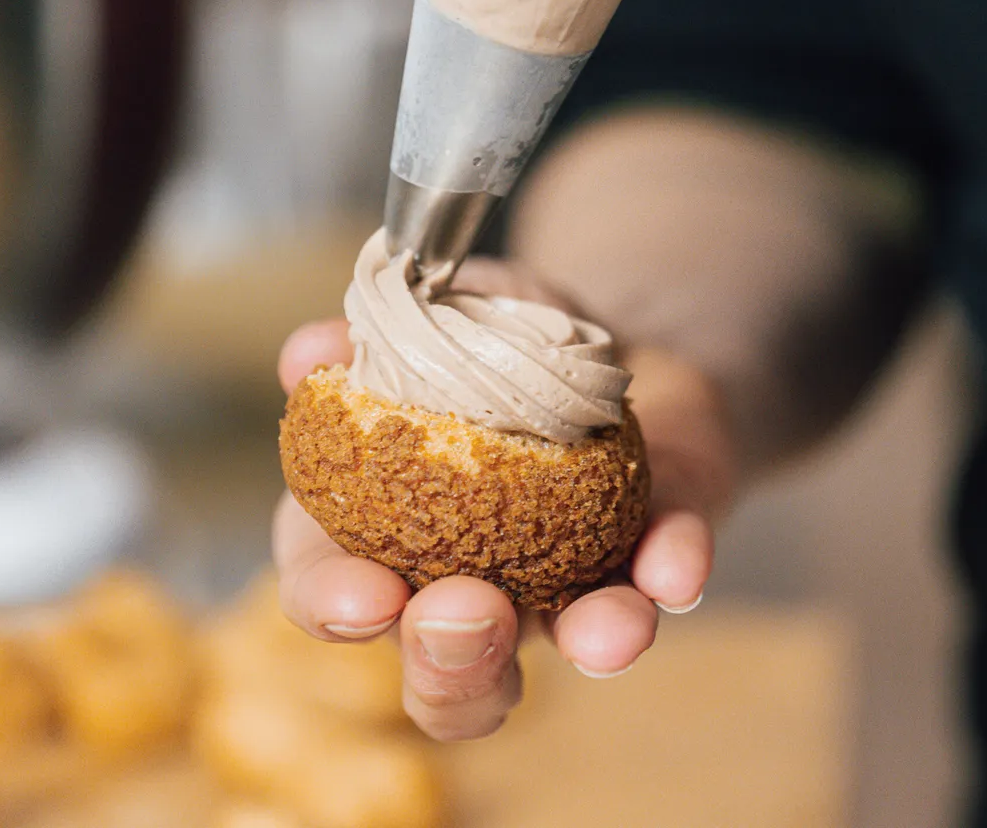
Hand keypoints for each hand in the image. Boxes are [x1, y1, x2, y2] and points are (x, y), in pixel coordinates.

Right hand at [274, 259, 735, 740]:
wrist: (617, 340)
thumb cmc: (499, 339)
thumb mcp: (443, 315)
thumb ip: (384, 331)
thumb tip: (311, 352)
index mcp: (385, 530)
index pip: (331, 590)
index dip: (332, 606)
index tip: (362, 596)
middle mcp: (473, 582)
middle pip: (446, 670)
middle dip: (451, 665)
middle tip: (466, 614)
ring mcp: (568, 584)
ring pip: (563, 649)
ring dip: (584, 647)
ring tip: (606, 633)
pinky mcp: (652, 559)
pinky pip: (663, 575)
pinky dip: (670, 570)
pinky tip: (675, 569)